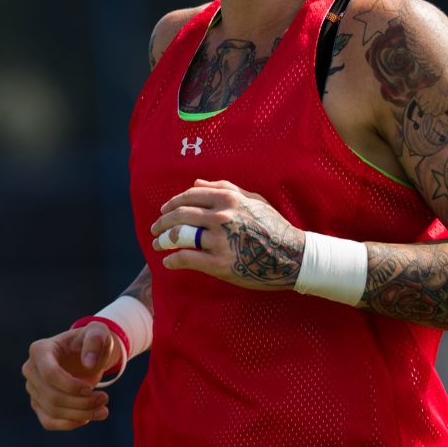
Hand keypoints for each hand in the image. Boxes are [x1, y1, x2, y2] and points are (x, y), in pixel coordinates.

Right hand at [21, 323, 122, 430]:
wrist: (87, 354)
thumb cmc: (90, 341)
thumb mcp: (98, 332)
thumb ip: (96, 340)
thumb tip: (89, 364)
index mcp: (39, 350)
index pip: (50, 374)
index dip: (71, 386)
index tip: (91, 388)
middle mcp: (30, 369)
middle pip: (52, 396)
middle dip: (81, 402)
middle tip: (105, 399)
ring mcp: (32, 388)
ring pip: (52, 411)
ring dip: (80, 414)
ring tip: (103, 410)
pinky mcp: (38, 403)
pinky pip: (48, 422)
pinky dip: (69, 424)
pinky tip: (87, 419)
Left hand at [152, 178, 303, 290]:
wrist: (292, 256)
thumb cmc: (273, 226)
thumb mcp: (253, 200)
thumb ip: (224, 188)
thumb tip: (196, 182)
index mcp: (229, 198)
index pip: (190, 196)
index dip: (172, 203)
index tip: (164, 211)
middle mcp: (222, 216)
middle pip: (180, 216)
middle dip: (163, 222)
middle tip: (155, 229)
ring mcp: (220, 240)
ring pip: (181, 236)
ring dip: (163, 240)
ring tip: (157, 244)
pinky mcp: (220, 264)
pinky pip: (187, 258)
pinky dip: (173, 260)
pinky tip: (168, 262)